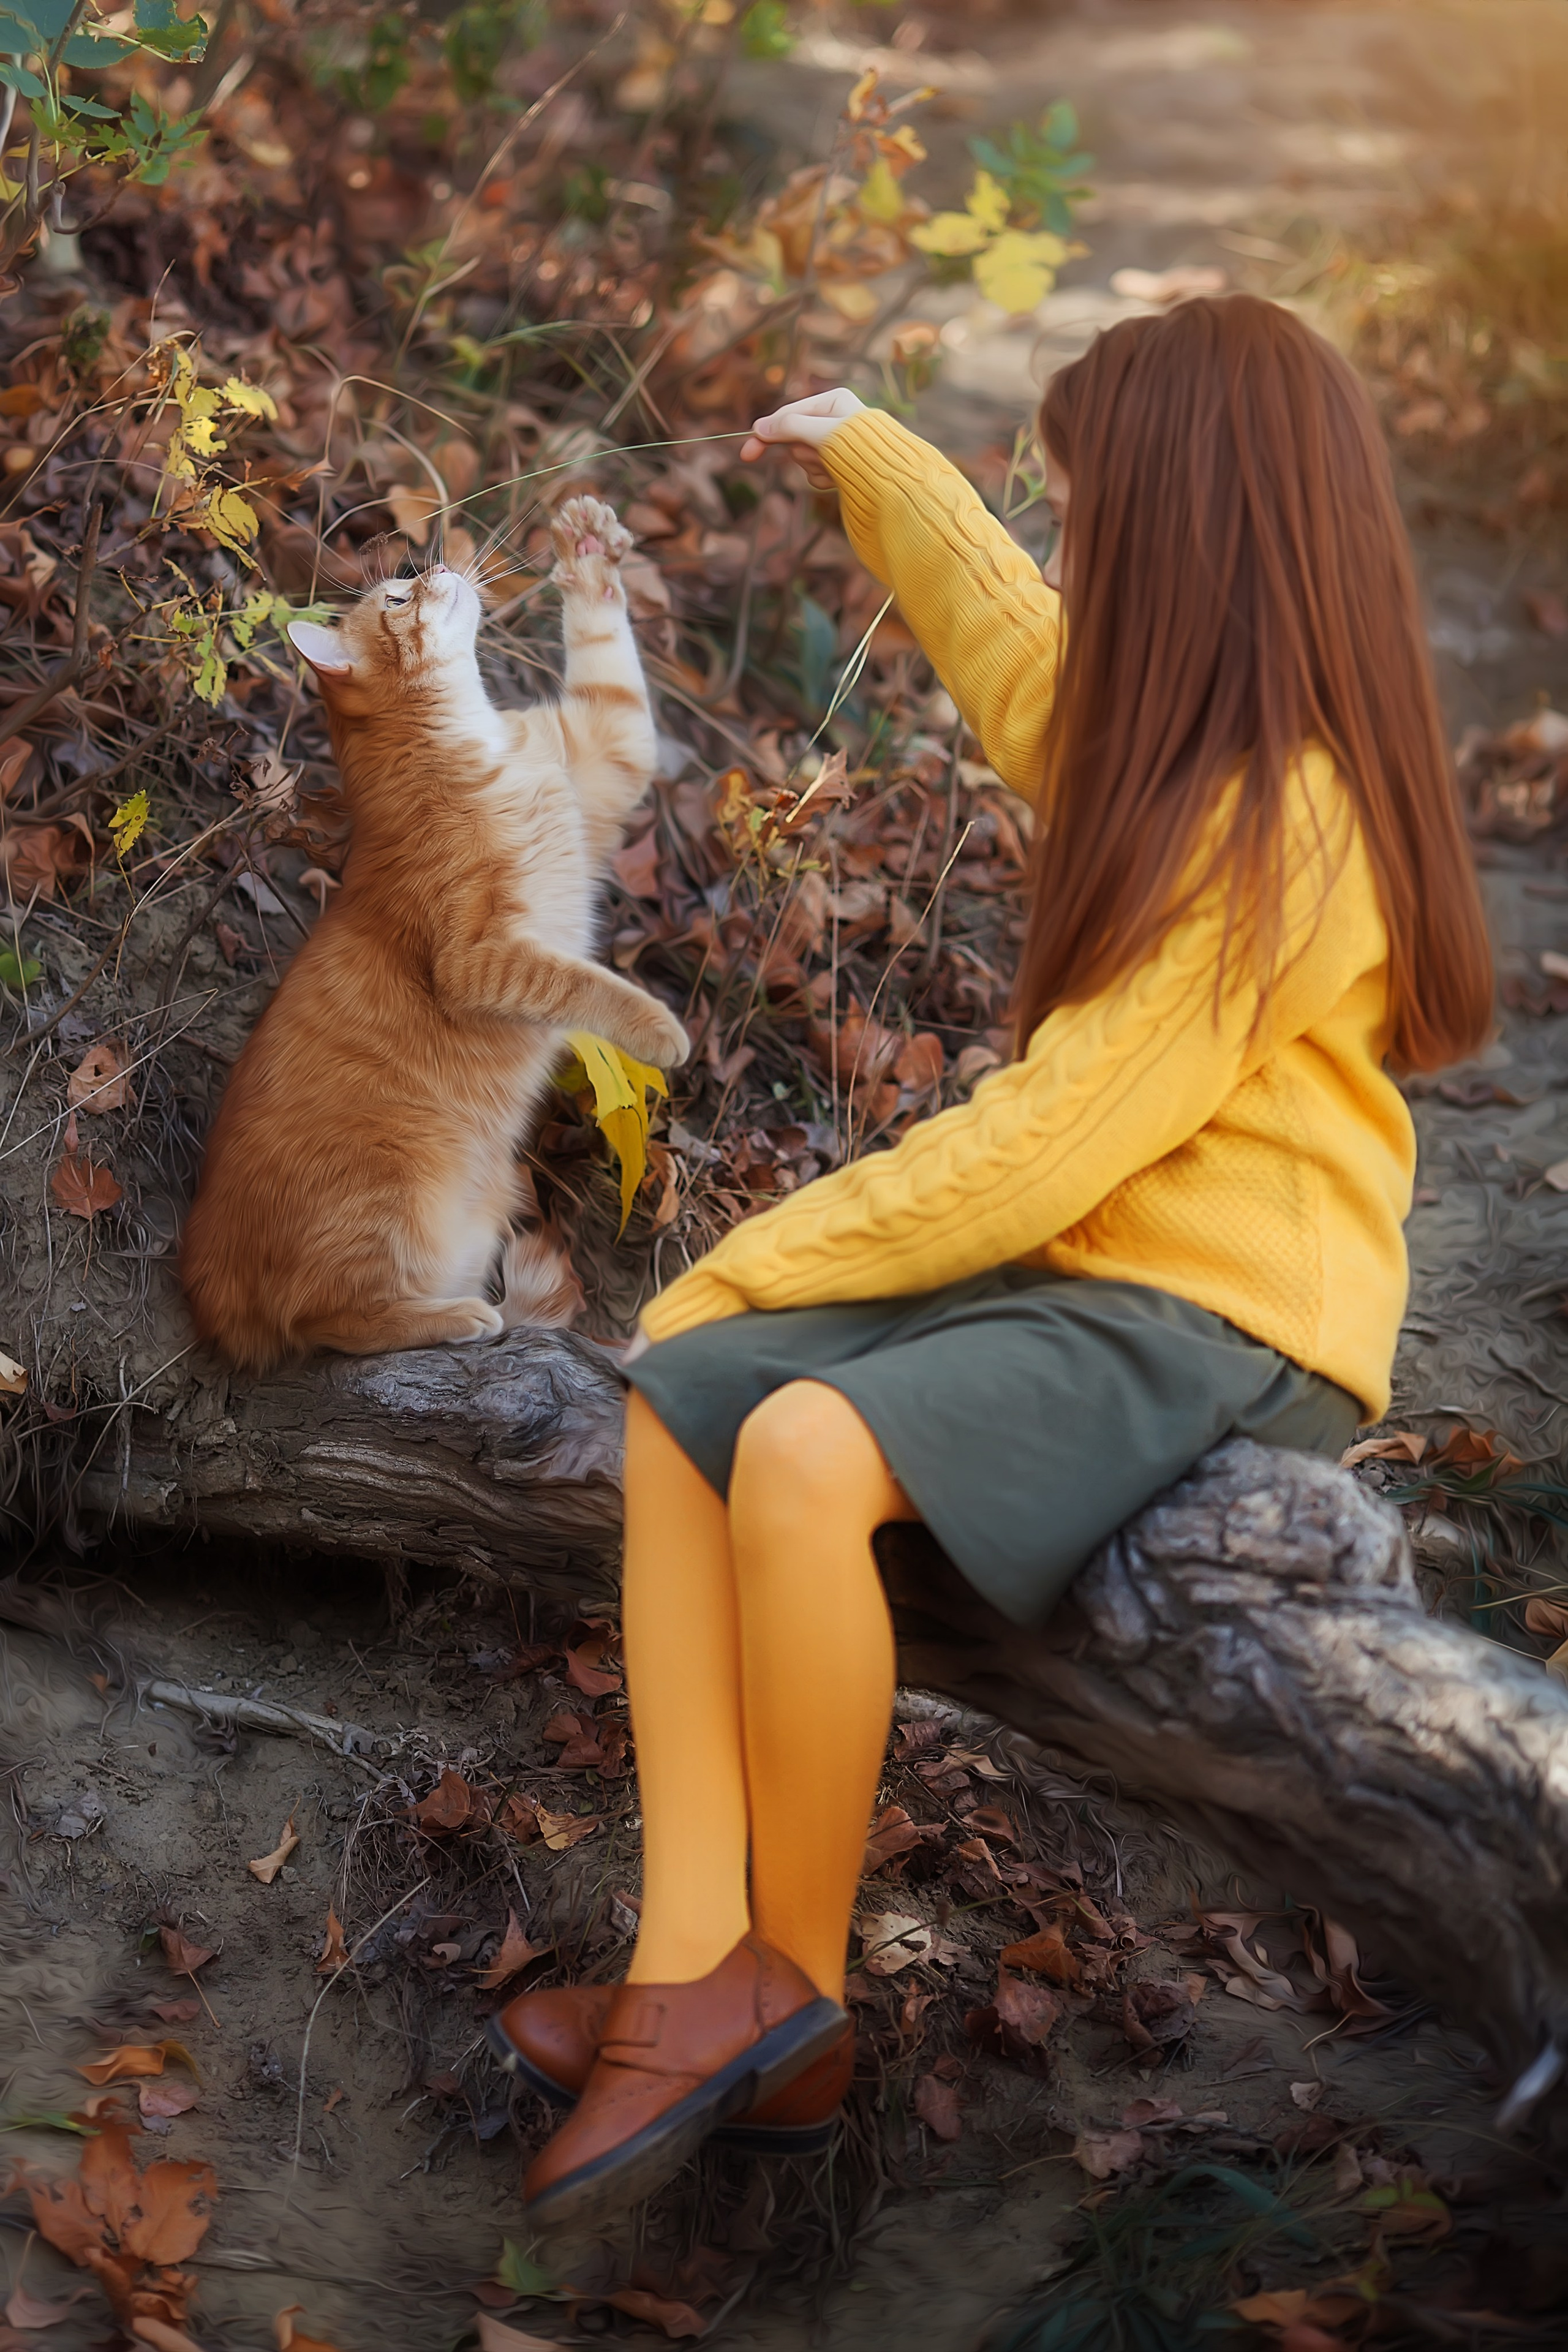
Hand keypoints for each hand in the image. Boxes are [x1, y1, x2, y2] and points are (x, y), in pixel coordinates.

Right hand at [741, 388, 865, 490]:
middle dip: (803, 453)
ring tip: (836, 469)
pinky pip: (815, 473)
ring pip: (803, 458)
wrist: (894, 482)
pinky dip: (823, 478)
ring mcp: (835, 444)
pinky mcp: (838, 465)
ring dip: (815, 467)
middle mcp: (834, 420)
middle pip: (794, 438)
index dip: (767, 433)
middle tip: (819, 459)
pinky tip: (839, 479)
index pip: (789, 415)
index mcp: (833, 401)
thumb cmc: (862, 450)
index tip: (746, 452)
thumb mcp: (822, 433)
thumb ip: (790, 427)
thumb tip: (760, 428)